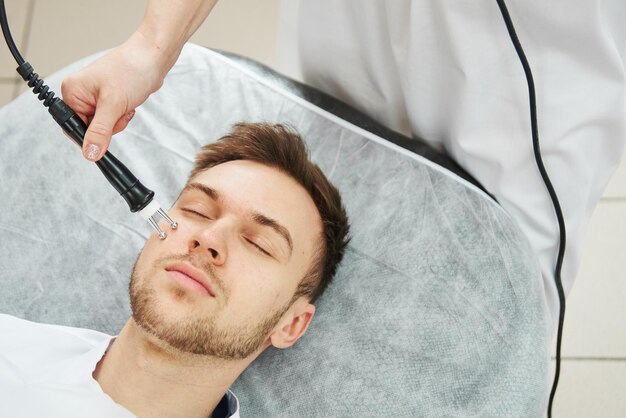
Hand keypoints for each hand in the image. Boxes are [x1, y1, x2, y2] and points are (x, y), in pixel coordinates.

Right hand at [61, 30, 170, 160]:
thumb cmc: (131, 71)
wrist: (153, 58)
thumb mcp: (113, 105)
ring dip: (118, 120)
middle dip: (109, 126)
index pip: (72, 128)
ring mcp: (95, 96)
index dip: (90, 137)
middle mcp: (80, 94)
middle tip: (119, 111)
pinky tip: (129, 103)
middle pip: (90, 129)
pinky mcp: (109, 99)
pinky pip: (113, 118)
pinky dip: (123, 115)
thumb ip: (100, 132)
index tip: (104, 139)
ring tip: (125, 104)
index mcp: (72, 92)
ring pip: (104, 126)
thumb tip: (90, 153)